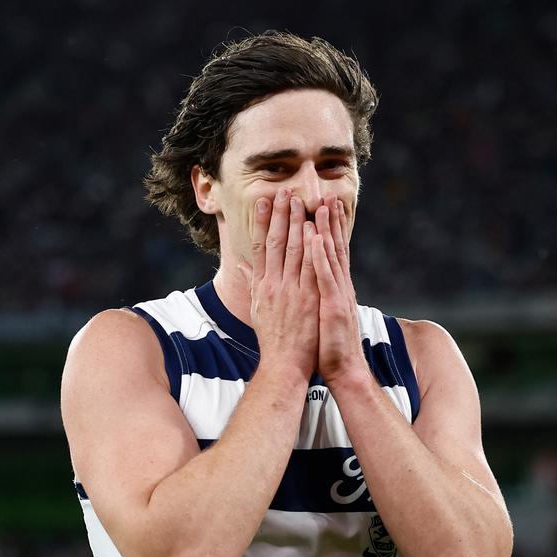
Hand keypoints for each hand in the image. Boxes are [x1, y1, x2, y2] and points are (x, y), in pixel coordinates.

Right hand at [240, 188, 319, 381]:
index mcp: (262, 286)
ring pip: (293, 250)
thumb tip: (241, 266)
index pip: (260, 246)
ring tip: (300, 200)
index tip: (265, 201)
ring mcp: (290, 291)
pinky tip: (314, 229)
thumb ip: (251, 284)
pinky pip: (309, 268)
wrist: (284, 365)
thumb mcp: (256, 310)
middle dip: (280, 215)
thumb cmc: (273, 340)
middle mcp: (273, 285)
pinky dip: (311, 248)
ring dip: (297, 223)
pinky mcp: (306, 299)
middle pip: (275, 242)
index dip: (262, 221)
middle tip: (283, 190)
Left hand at [310, 195, 366, 386]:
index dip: (327, 230)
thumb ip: (314, 297)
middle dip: (331, 221)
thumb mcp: (319, 315)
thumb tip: (309, 286)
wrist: (343, 369)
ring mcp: (338, 294)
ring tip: (322, 206)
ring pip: (332, 256)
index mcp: (334, 288)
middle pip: (335, 248)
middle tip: (327, 195)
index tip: (321, 207)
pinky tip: (316, 239)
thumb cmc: (329, 345)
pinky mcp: (334, 305)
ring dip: (327, 230)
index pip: (330, 253)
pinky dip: (320, 256)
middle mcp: (339, 286)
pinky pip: (326, 276)